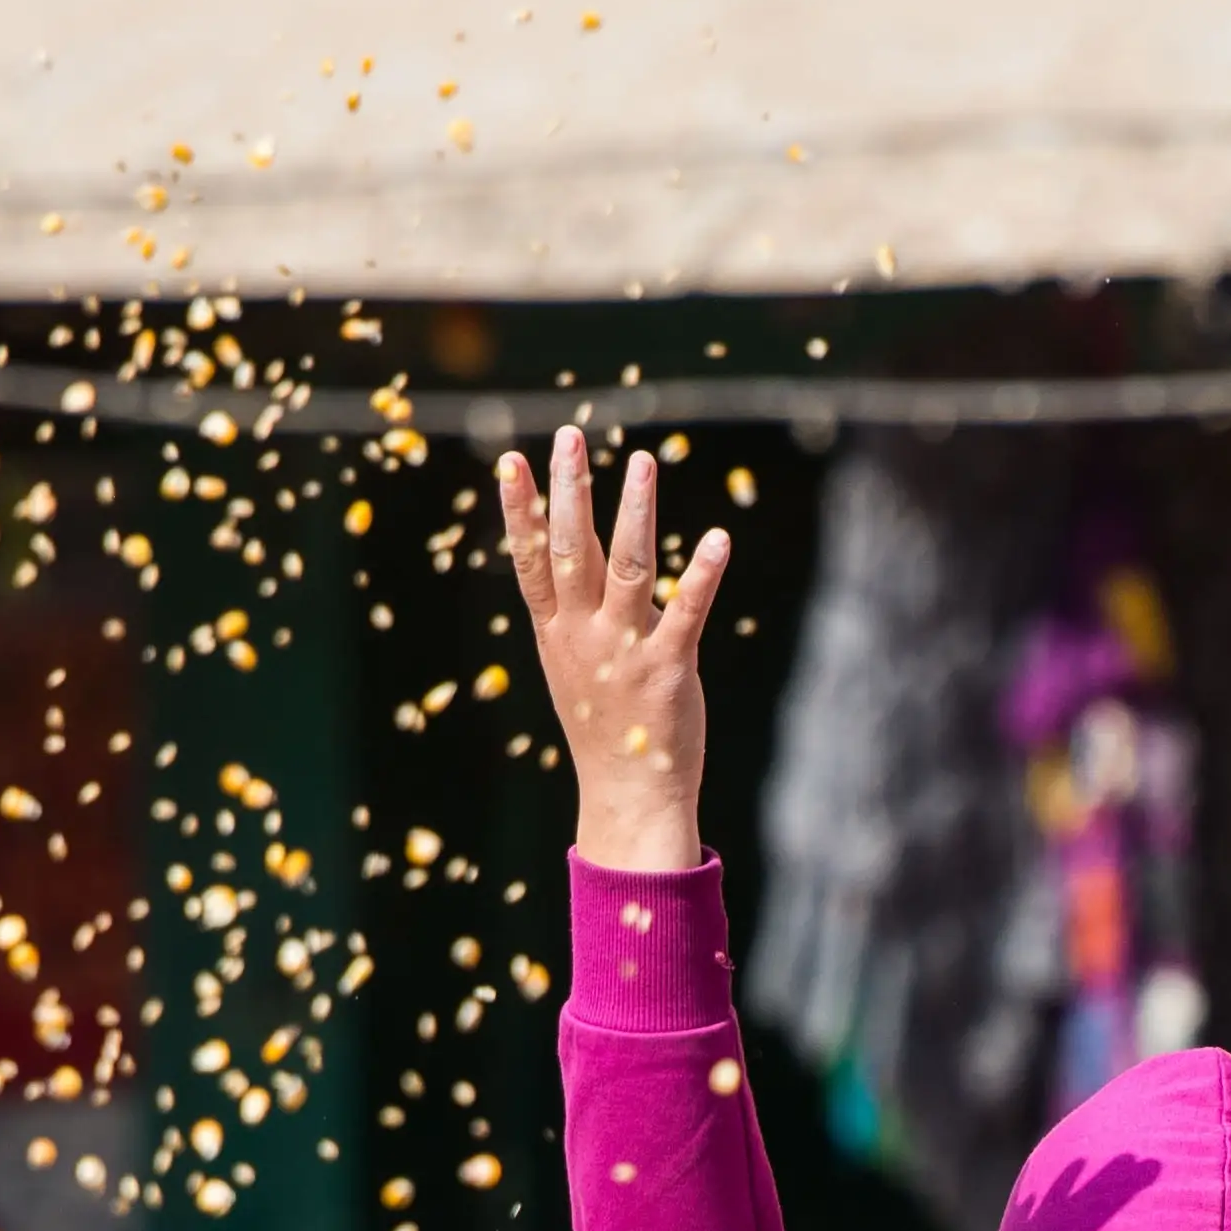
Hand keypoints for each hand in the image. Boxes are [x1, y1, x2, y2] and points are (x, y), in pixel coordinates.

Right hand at [492, 425, 732, 874]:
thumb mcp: (576, 660)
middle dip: (568, 491)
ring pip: (628, 568)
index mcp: (555, 631)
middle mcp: (582, 635)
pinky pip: (687, 612)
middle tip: (569, 436)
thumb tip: (592, 544)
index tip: (512, 460)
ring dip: (634, 511)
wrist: (628, 794)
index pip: (530, 560)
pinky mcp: (669, 667)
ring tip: (642, 462)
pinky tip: (718, 538)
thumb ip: (582, 604)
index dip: (519, 510)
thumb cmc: (607, 723)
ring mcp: (623, 650)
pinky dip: (702, 574)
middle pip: (571, 550)